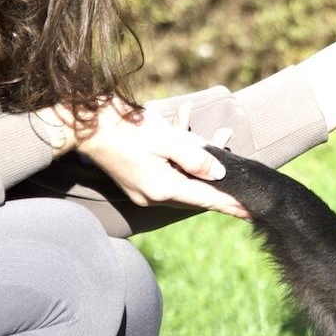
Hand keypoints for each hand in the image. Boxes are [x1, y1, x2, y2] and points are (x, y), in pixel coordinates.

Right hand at [36, 100, 247, 216]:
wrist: (83, 125)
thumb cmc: (125, 128)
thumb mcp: (166, 139)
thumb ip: (196, 157)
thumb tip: (218, 174)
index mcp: (163, 189)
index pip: (207, 199)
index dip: (231, 203)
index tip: (252, 210)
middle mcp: (154, 195)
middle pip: (197, 193)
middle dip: (220, 184)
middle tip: (245, 187)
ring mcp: (144, 189)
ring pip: (184, 180)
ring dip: (202, 164)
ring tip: (223, 139)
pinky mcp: (138, 179)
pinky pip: (169, 172)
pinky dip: (182, 156)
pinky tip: (188, 128)